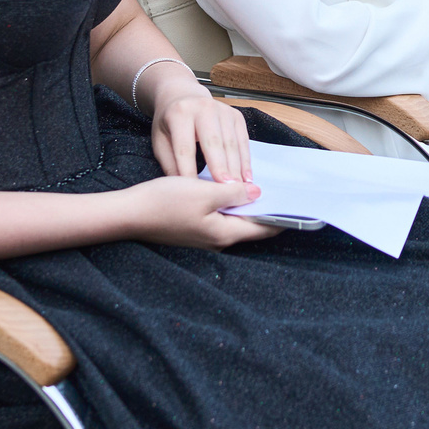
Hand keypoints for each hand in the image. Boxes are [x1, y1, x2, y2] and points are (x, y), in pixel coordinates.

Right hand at [123, 175, 282, 249]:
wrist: (130, 213)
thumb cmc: (165, 202)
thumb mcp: (204, 192)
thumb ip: (234, 193)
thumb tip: (257, 192)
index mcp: (224, 233)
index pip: (263, 229)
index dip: (282, 217)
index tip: (298, 205)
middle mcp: (218, 241)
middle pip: (251, 226)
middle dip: (267, 209)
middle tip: (282, 190)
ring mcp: (205, 237)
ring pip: (236, 222)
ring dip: (247, 207)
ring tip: (260, 187)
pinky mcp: (194, 230)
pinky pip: (221, 219)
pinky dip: (231, 207)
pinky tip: (231, 191)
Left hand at [150, 83, 254, 180]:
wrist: (183, 96)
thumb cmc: (170, 122)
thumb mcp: (160, 140)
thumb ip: (170, 163)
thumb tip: (183, 188)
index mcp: (179, 114)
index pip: (184, 147)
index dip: (189, 171)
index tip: (195, 193)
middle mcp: (203, 108)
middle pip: (212, 143)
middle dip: (220, 168)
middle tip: (225, 190)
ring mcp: (223, 110)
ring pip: (230, 143)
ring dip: (235, 168)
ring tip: (237, 189)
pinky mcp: (236, 115)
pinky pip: (243, 141)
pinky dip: (245, 161)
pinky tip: (246, 178)